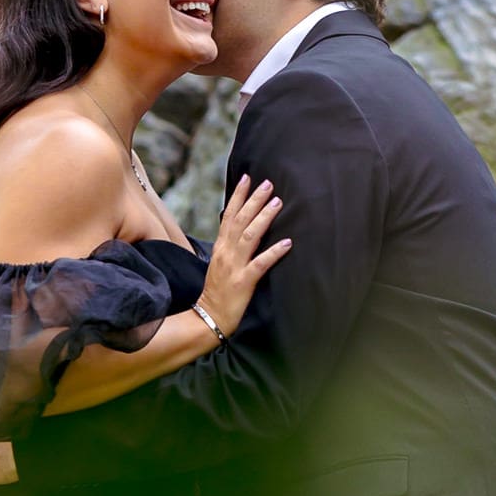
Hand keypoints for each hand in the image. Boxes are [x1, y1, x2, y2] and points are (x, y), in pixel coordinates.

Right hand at [199, 174, 290, 337]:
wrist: (208, 316)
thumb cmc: (218, 291)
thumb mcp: (220, 263)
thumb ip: (230, 245)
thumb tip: (243, 229)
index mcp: (220, 247)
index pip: (228, 215)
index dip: (238, 196)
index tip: (248, 178)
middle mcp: (226, 252)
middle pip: (240, 220)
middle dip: (254, 200)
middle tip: (268, 183)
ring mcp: (234, 266)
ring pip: (249, 236)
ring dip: (264, 218)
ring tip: (278, 203)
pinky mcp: (244, 282)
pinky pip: (260, 264)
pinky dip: (274, 252)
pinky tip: (287, 242)